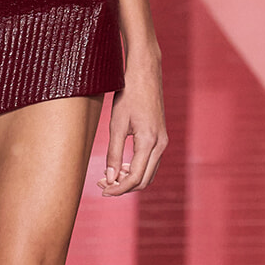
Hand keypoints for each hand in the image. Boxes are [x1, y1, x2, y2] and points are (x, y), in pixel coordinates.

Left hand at [98, 48, 167, 196]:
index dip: (118, 188)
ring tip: (108, 176)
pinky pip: (151, 162)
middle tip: (102, 184)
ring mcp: (163, 141)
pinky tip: (121, 165)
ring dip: (130, 179)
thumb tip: (110, 178)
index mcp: (149, 142)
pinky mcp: (160, 137)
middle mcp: (161, 144)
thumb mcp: (116, 124)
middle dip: (123, 187)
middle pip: (144, 180)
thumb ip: (113, 154)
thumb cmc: (129, 95)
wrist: (145, 74)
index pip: (135, 177)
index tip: (103, 190)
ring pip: (148, 173)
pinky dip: (136, 169)